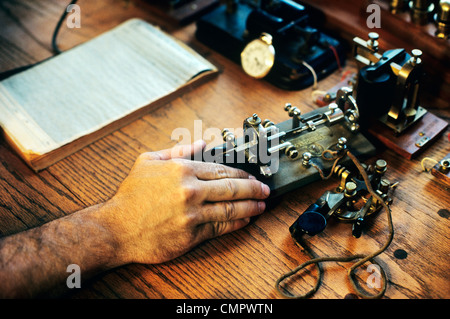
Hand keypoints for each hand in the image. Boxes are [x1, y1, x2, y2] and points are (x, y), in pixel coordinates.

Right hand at [104, 140, 270, 264]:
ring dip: (250, 206)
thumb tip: (201, 143)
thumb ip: (178, 151)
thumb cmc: (131, 196)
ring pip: (230, 208)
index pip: (220, 169)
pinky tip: (244, 221)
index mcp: (182, 170)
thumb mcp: (148, 162)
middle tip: (265, 189)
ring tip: (261, 205)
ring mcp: (192, 214)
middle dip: (253, 188)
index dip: (240, 173)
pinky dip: (236, 223)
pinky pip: (219, 227)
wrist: (116, 228)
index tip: (250, 175)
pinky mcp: (191, 235)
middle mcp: (190, 190)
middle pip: (232, 187)